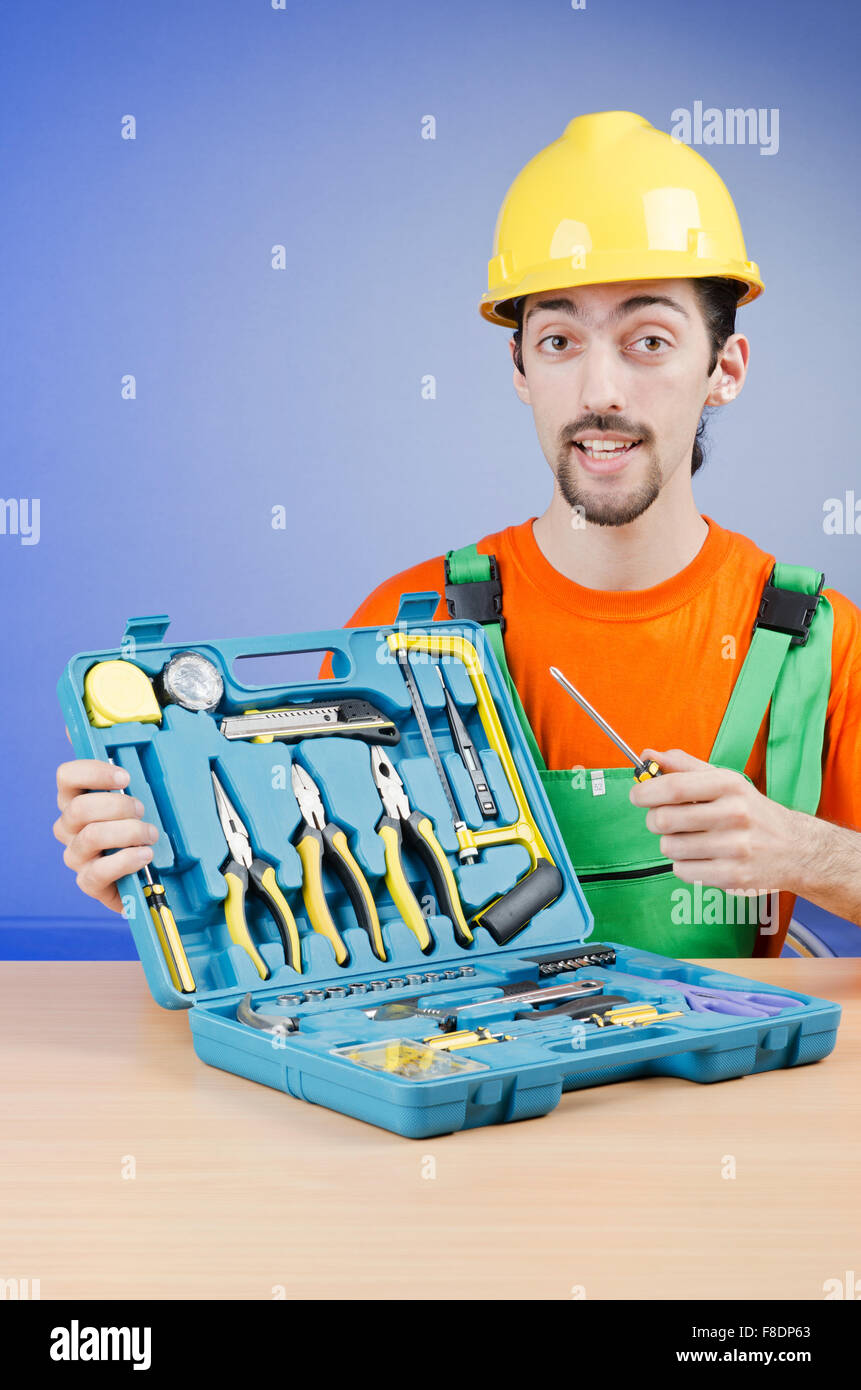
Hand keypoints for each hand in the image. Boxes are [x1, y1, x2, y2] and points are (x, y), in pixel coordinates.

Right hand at [54, 759, 158, 911]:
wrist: (147, 878)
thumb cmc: (140, 833)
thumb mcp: (137, 804)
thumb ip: (129, 785)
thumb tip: (125, 766)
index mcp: (76, 801)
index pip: (67, 777)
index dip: (94, 772)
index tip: (125, 777)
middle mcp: (69, 828)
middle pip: (79, 808)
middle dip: (118, 806)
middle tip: (142, 810)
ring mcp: (76, 856)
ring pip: (92, 836)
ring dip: (128, 832)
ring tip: (150, 834)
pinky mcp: (88, 882)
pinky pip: (100, 871)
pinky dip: (127, 860)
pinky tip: (145, 855)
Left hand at [629, 747, 798, 893]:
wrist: (794, 848)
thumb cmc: (750, 810)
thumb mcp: (724, 780)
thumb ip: (683, 766)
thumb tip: (647, 756)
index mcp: (729, 785)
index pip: (673, 787)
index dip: (645, 792)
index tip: (637, 796)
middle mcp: (735, 814)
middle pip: (663, 820)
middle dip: (655, 820)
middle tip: (664, 820)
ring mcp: (735, 848)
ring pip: (669, 848)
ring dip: (671, 844)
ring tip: (691, 839)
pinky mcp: (733, 876)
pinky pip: (682, 871)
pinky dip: (684, 865)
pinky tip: (702, 857)